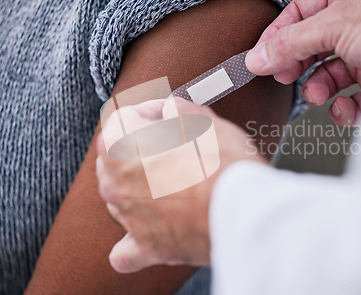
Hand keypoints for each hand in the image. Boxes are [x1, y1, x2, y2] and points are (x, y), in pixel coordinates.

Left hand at [96, 98, 265, 272]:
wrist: (245, 211)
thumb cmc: (224, 164)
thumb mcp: (204, 120)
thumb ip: (179, 111)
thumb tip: (172, 111)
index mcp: (121, 146)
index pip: (122, 117)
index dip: (150, 111)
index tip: (169, 115)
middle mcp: (115, 184)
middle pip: (116, 157)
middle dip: (141, 147)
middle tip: (174, 144)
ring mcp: (129, 218)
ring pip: (120, 196)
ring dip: (140, 186)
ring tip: (174, 180)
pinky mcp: (147, 246)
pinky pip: (126, 250)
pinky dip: (133, 240)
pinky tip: (145, 230)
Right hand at [246, 0, 360, 125]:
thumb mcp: (336, 24)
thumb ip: (291, 41)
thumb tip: (258, 56)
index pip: (302, 12)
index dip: (278, 34)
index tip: (260, 55)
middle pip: (312, 46)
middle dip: (296, 63)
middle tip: (282, 76)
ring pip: (328, 76)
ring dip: (316, 88)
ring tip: (314, 94)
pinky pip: (349, 101)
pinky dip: (342, 109)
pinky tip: (343, 108)